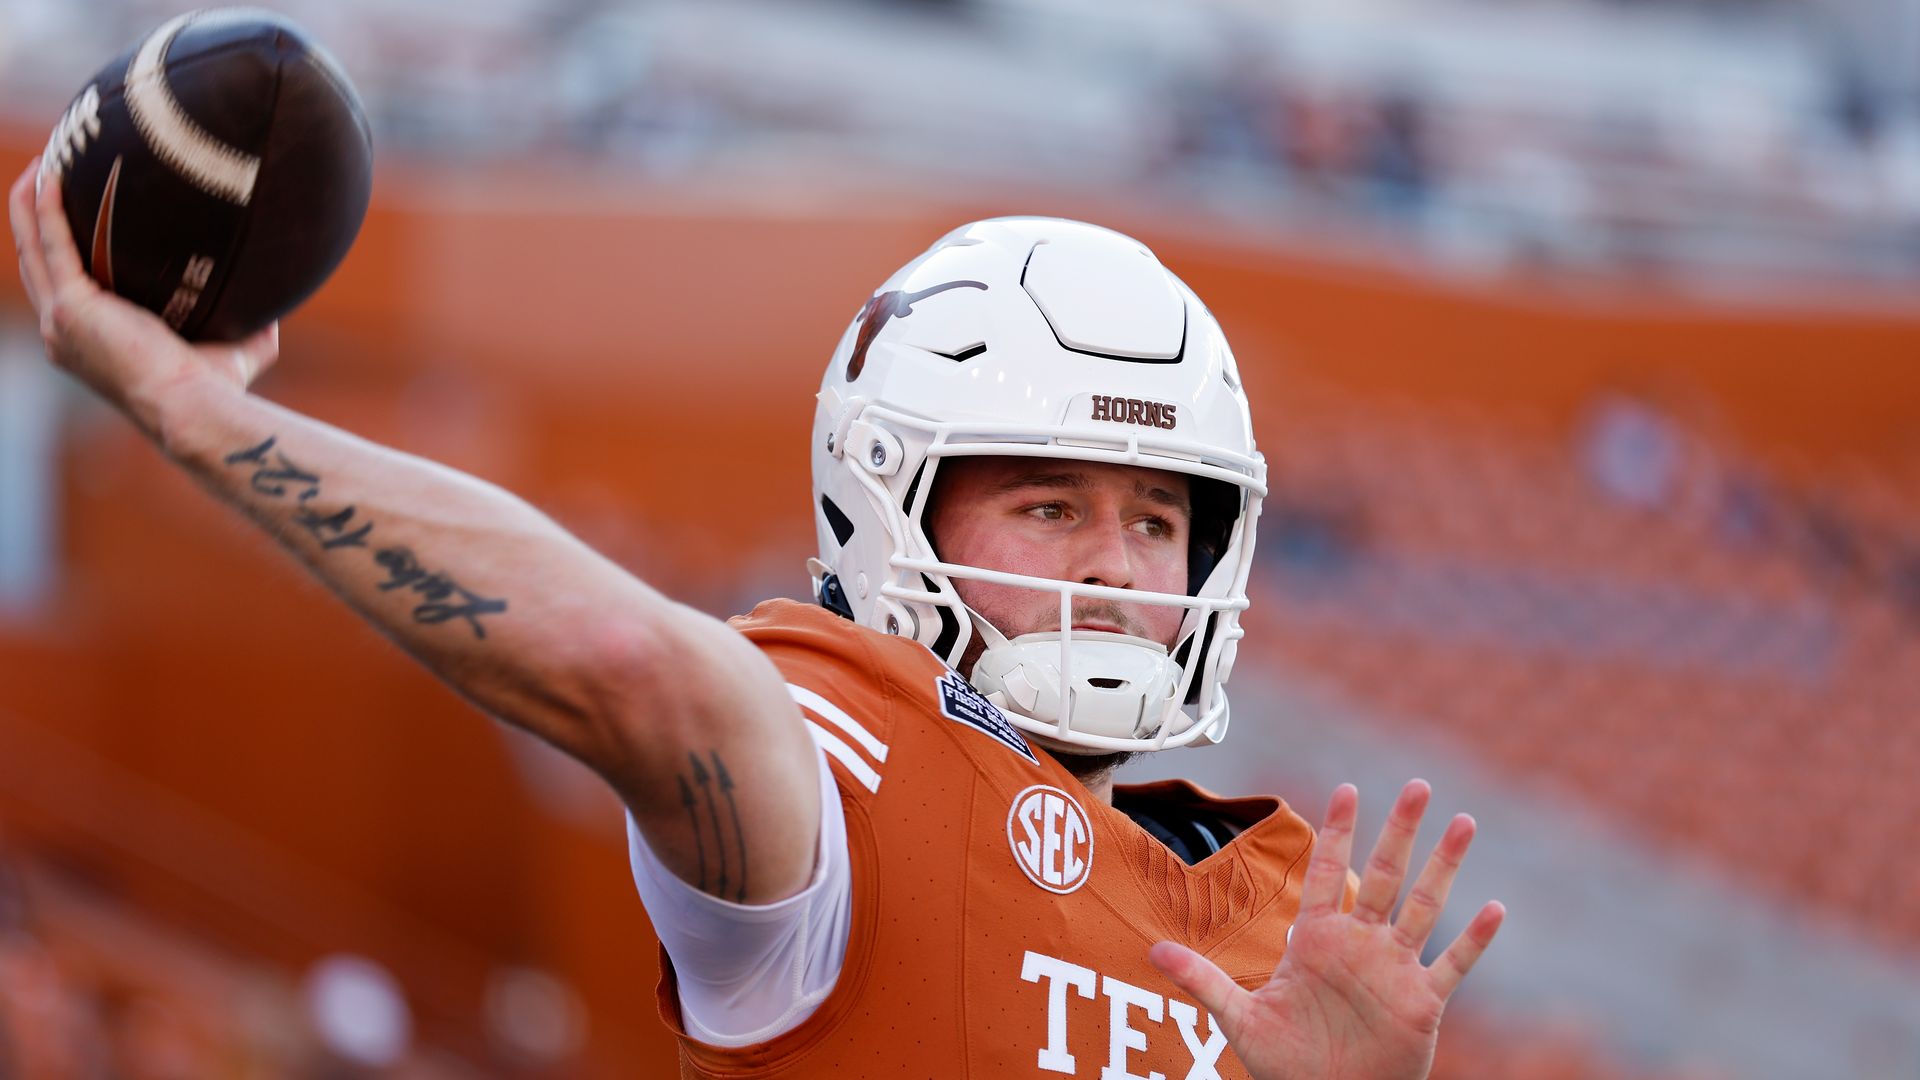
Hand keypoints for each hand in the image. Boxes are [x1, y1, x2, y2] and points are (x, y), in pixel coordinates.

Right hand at [9, 160, 277, 427]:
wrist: (193, 406)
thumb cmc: (213, 390)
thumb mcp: (231, 352)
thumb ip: (249, 331)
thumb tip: (277, 310)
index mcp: (88, 343)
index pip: (64, 287)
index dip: (60, 250)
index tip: (72, 214)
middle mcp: (64, 333)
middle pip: (35, 262)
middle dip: (33, 218)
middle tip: (45, 176)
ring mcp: (61, 321)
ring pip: (33, 249)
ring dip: (29, 204)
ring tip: (41, 164)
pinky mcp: (70, 307)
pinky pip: (52, 245)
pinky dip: (46, 210)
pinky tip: (51, 176)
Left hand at [1149, 780, 1504, 1079]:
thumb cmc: (1284, 1063)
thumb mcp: (1240, 1019)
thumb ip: (1202, 980)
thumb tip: (1151, 951)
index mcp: (1317, 939)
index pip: (1330, 872)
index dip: (1339, 831)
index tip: (1349, 788)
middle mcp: (1360, 944)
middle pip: (1385, 874)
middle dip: (1400, 830)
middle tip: (1419, 784)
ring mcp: (1393, 970)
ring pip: (1425, 906)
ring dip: (1445, 866)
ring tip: (1465, 822)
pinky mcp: (1420, 1003)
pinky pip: (1452, 964)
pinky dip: (1474, 939)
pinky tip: (1494, 908)